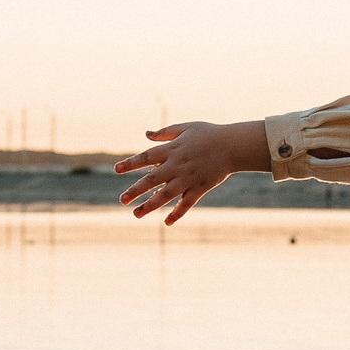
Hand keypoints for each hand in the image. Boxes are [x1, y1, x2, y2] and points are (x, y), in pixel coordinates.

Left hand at [114, 120, 268, 224]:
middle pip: (152, 179)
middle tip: (122, 200)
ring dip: (150, 205)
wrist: (233, 145)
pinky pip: (186, 204)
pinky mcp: (200, 188)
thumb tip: (146, 134)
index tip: (116, 170)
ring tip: (136, 214)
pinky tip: (166, 222)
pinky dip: (177, 213)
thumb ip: (165, 133)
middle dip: (135, 190)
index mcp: (172, 150)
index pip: (146, 157)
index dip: (131, 163)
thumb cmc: (209, 134)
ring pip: (166, 195)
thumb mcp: (185, 128)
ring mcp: (188, 179)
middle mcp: (177, 166)